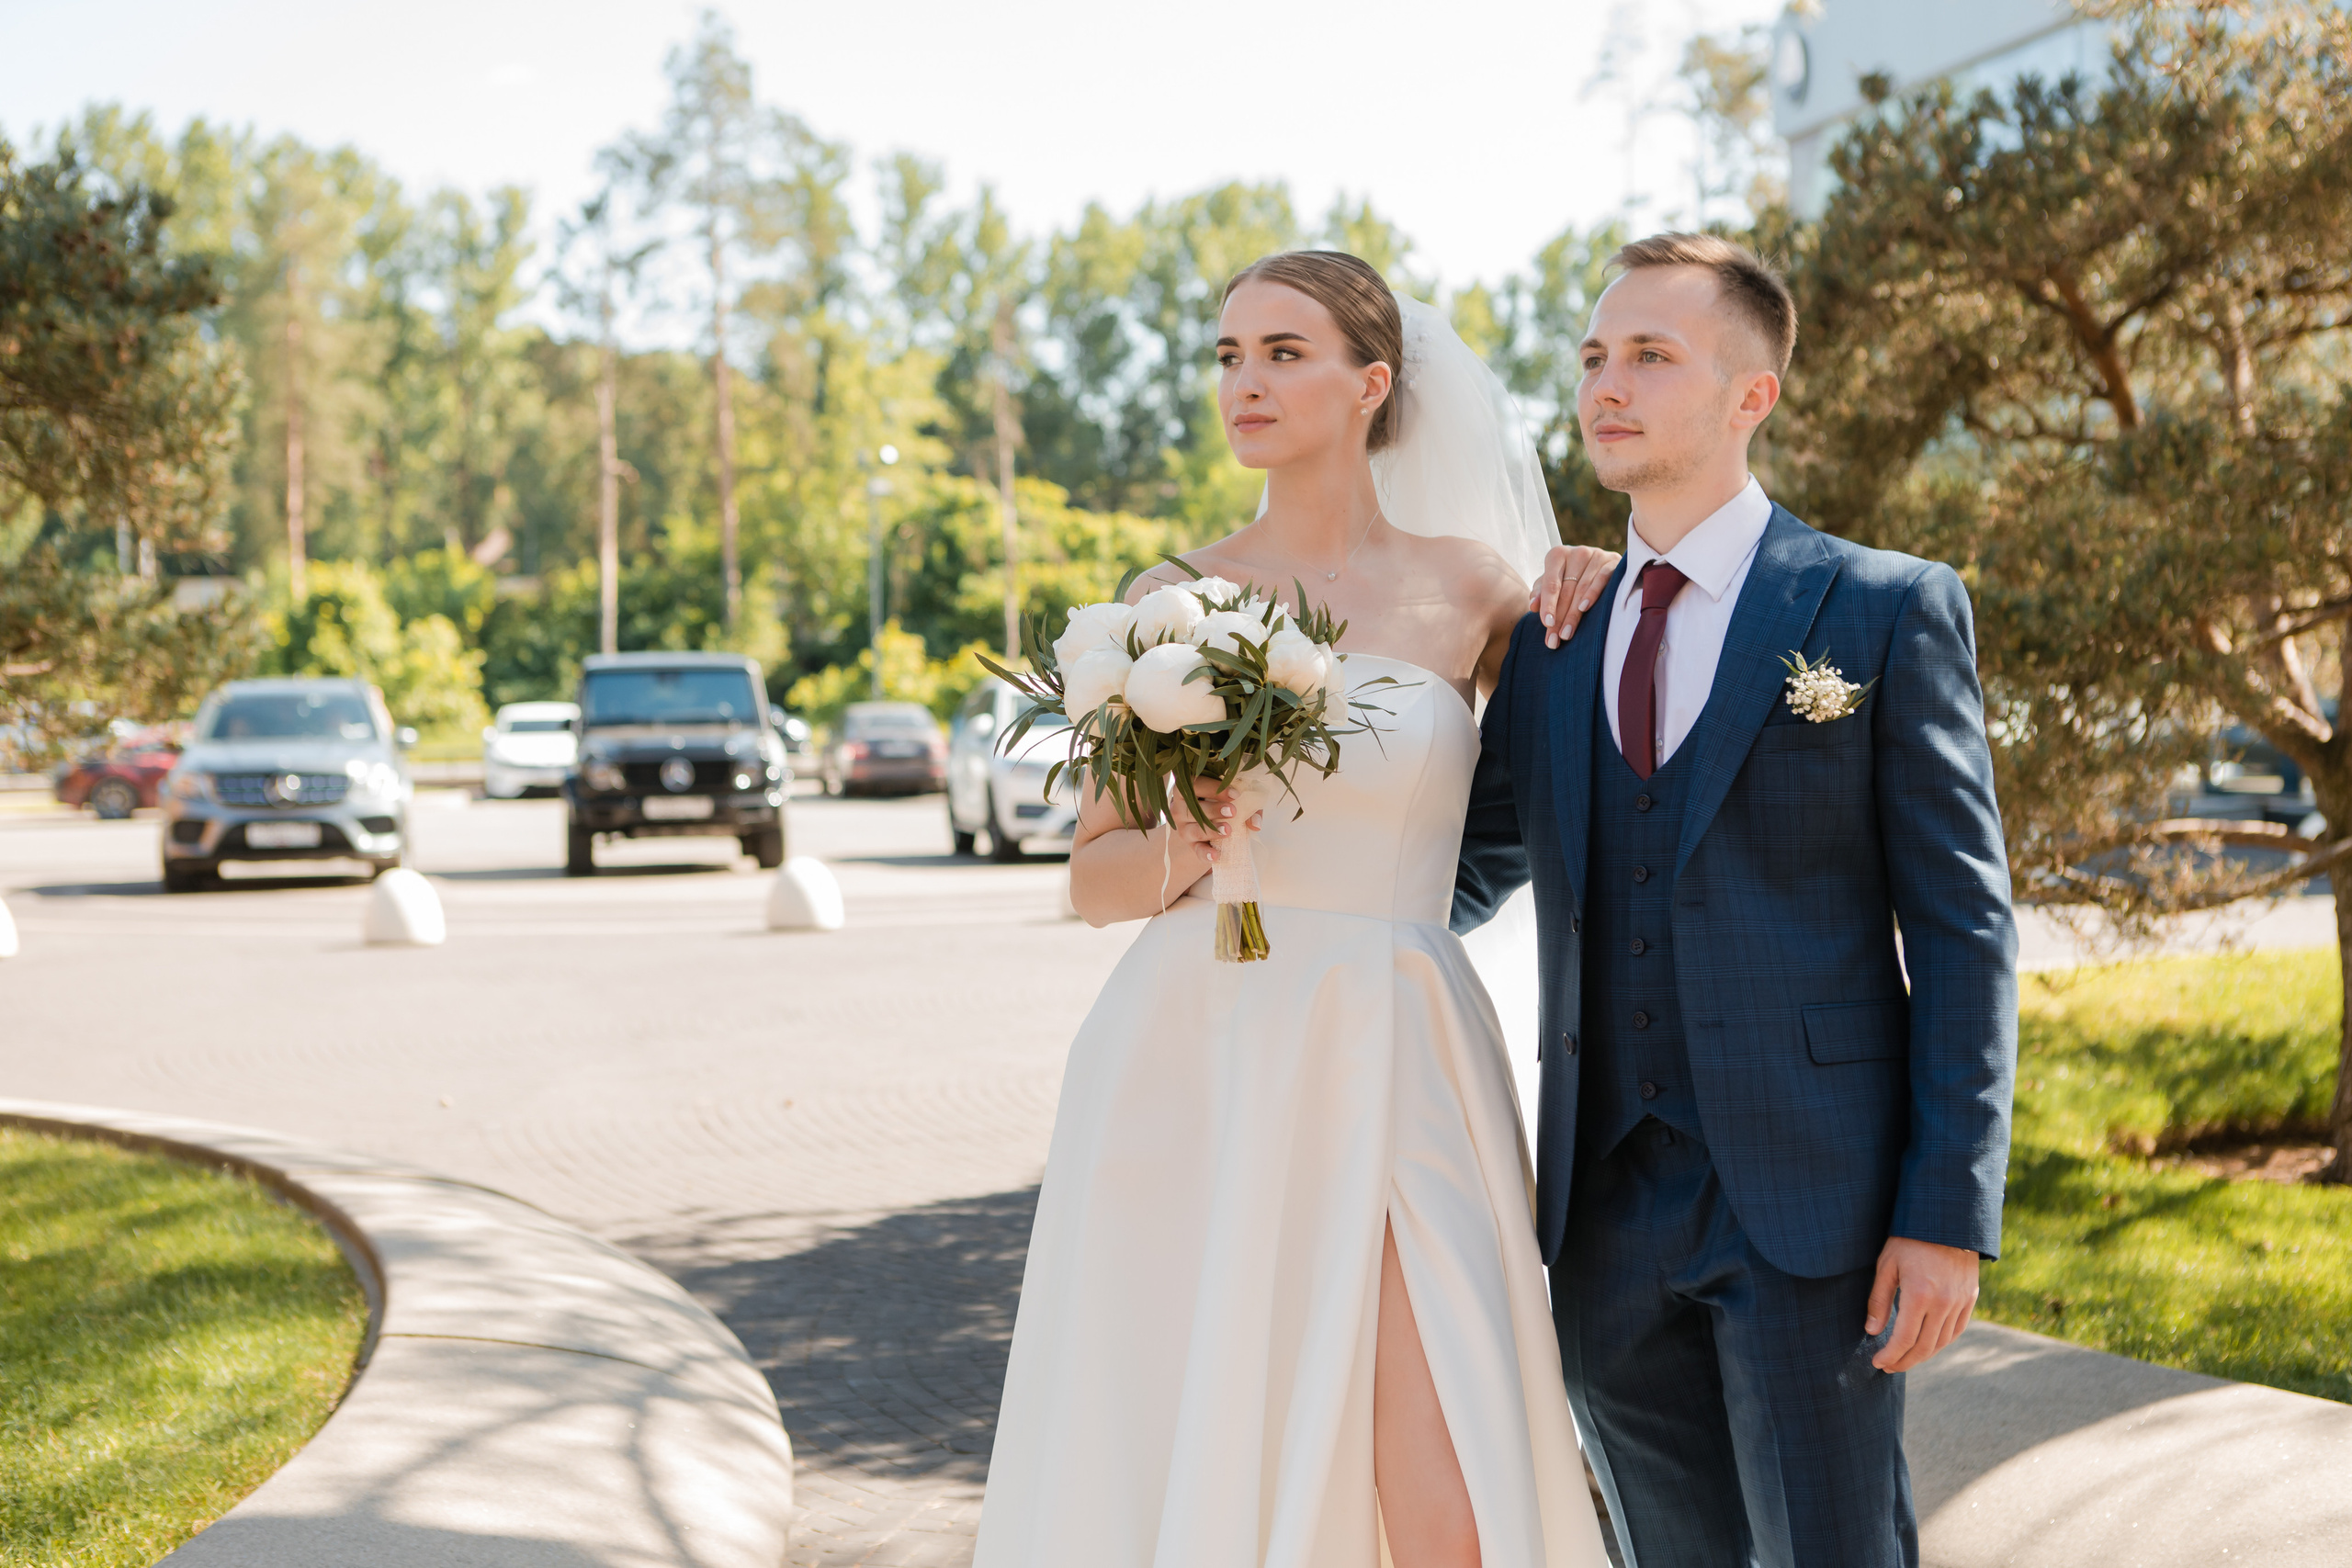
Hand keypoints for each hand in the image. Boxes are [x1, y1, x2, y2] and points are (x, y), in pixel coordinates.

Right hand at [1166, 780, 1260, 869]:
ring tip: (1228, 831)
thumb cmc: (1221, 800)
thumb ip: (1248, 806)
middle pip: (1193, 808)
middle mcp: (1179, 807)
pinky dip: (1205, 854)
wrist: (1210, 818)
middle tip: (1233, 812)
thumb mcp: (1234, 798)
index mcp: (1188, 788)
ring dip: (1211, 830)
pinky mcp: (1190, 844)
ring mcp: (1183, 827)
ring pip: (1194, 829)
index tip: (1235, 794)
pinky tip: (1216, 856)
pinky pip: (1196, 849)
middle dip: (1213, 809)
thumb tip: (1255, 824)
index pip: (1196, 784)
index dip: (1213, 788)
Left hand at [1530, 545, 1621, 648]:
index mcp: (1557, 555)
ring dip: (1574, 614)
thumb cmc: (1569, 577)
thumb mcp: (1552, 583)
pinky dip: (1593, 594)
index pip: (1551, 584)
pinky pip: (1603, 579)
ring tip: (1567, 634)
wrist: (1600, 566)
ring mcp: (1597, 555)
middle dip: (1560, 617)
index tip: (1547, 624)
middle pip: (1567, 589)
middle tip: (1555, 639)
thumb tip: (1532, 605)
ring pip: (1583, 588)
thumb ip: (1541, 593)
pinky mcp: (1613, 561)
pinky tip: (1584, 608)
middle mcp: (1577, 553)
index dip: (1548, 605)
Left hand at [1866, 1236, 1978, 1372]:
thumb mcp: (1887, 1265)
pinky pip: (1957, 1330)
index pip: (1904, 1339)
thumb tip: (1872, 1332)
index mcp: (1920, 1295)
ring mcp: (1960, 1302)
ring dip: (1922, 1355)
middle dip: (1904, 1361)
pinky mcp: (1970, 1298)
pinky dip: (1941, 1342)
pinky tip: (1928, 1345)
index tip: (1877, 1363)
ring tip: (1905, 1358)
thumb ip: (1879, 1300)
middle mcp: (1943, 1303)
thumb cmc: (1910, 1239)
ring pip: (1942, 1342)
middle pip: (1924, 1347)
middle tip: (1889, 1367)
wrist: (1947, 1221)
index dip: (1890, 1356)